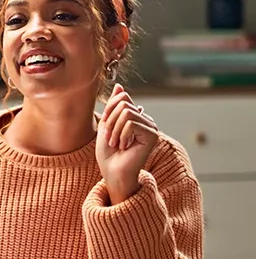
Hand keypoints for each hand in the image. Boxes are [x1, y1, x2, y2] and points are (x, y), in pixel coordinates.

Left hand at [96, 84, 159, 203]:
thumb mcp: (106, 125)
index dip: (109, 111)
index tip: (106, 128)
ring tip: (116, 143)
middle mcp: (146, 120)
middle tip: (110, 139)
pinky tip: (125, 147)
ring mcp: (151, 127)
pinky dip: (121, 135)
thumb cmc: (108, 153)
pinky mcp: (152, 134)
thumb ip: (113, 106)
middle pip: (124, 103)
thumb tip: (120, 86)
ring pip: (126, 112)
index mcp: (136, 117)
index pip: (122, 98)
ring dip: (115, 129)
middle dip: (110, 121)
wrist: (112, 172)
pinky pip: (131, 123)